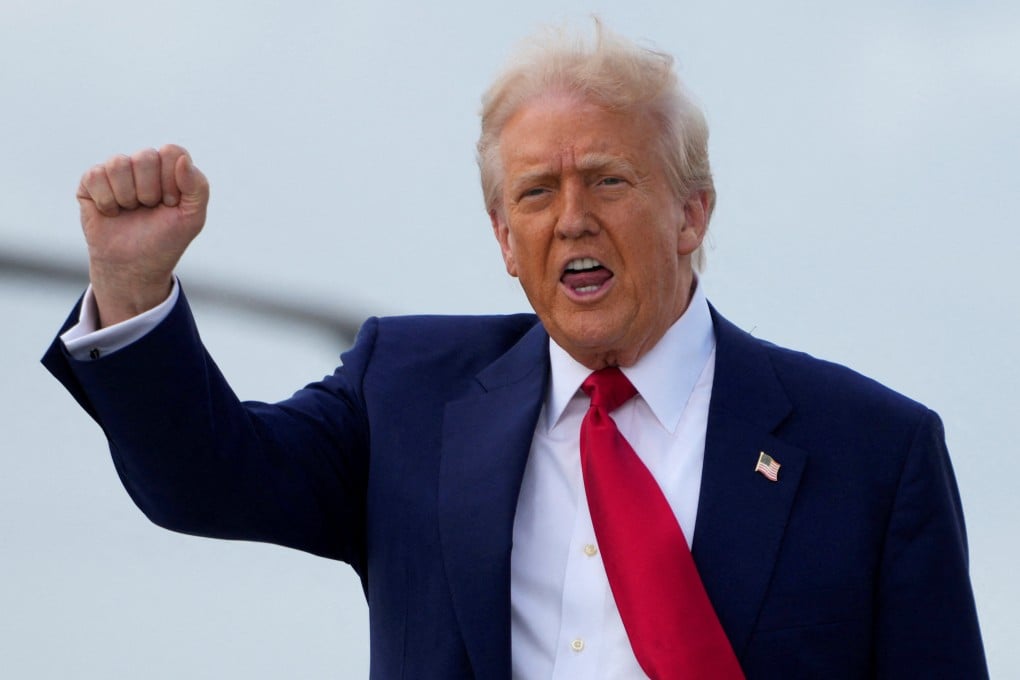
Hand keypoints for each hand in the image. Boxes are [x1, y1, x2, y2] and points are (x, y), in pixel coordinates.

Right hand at [77, 144, 208, 326]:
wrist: (135, 265)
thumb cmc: (165, 239)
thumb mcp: (193, 218)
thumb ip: (198, 187)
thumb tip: (183, 160)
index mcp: (170, 168)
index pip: (172, 152)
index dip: (172, 181)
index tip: (171, 203)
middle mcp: (143, 164)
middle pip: (145, 156)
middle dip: (150, 192)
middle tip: (149, 208)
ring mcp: (116, 171)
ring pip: (119, 164)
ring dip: (127, 196)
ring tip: (131, 210)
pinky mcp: (91, 181)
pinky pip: (96, 176)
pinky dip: (107, 201)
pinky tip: (112, 213)